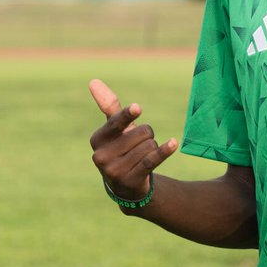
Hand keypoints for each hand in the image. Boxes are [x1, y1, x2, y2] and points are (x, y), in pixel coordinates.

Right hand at [88, 78, 176, 201]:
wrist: (125, 185)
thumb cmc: (121, 148)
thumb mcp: (115, 129)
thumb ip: (108, 106)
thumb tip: (94, 81)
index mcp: (96, 140)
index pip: (116, 123)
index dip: (129, 115)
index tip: (138, 108)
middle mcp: (101, 156)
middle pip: (140, 132)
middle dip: (147, 135)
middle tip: (139, 146)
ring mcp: (114, 171)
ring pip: (149, 145)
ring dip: (152, 148)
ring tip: (142, 157)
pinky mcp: (130, 180)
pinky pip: (152, 160)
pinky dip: (164, 151)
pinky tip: (173, 144)